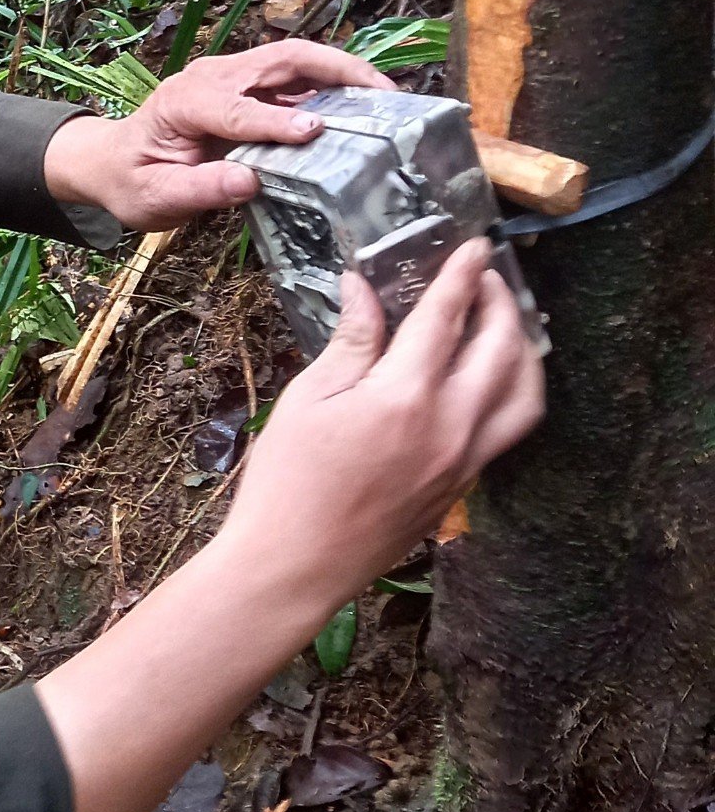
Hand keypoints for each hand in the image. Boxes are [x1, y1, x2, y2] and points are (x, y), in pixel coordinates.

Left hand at [42, 40, 394, 230]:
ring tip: (387, 96)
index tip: (316, 133)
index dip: (277, 121)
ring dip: (342, 72)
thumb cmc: (132, 181)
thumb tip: (248, 184)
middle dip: (336, 70)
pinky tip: (363, 107)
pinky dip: (331, 86)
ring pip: (295, 61)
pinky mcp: (248, 88)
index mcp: (183, 101)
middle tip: (384, 94)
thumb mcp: (156, 198)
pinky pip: (295, 80)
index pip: (237, 109)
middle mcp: (211, 77)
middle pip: (281, 59)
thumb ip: (199, 189)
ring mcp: (232, 77)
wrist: (113, 161)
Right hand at [220, 241, 545, 604]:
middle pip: (502, 349)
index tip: (475, 246)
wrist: (296, 565)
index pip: (447, 317)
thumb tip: (365, 288)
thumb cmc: (287, 482)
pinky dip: (512, 392)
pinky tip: (488, 379)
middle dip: (500, 303)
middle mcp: (450, 426)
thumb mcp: (308, 399)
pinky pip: (509, 429)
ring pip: (525, 394)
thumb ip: (351, 341)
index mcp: (404, 397)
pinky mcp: (463, 486)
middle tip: (485, 279)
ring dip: (522, 350)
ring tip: (502, 326)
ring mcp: (464, 461)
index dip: (463, 274)